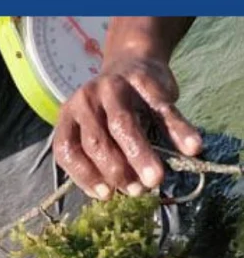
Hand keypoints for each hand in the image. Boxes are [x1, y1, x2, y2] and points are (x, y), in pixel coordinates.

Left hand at [53, 55, 201, 199]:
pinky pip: (161, 109)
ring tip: (156, 180)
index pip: (67, 149)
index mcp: (68, 117)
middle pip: (96, 141)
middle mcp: (84, 101)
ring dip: (140, 155)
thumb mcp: (95, 130)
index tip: (105, 195)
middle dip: (115, 170)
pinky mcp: (144, 81)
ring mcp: (113, 88)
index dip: (84, 175)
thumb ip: (101, 158)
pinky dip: (178, 130)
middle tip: (136, 191)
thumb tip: (119, 193)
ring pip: (123, 125)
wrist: (132, 62)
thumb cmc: (110, 112)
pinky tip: (191, 148)